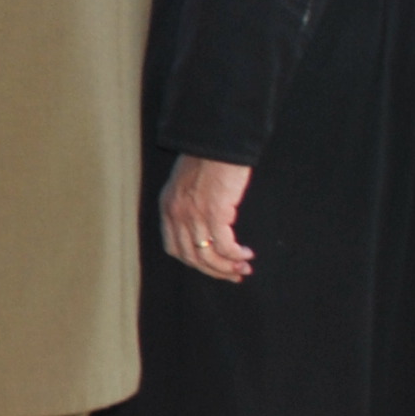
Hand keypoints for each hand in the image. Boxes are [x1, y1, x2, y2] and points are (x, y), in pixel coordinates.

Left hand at [159, 156, 255, 284]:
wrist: (218, 140)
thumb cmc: (208, 159)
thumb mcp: (187, 184)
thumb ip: (189, 205)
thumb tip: (205, 230)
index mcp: (168, 208)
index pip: (174, 248)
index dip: (195, 263)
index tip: (213, 268)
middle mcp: (176, 214)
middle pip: (191, 257)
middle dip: (214, 271)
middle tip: (234, 275)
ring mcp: (194, 214)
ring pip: (207, 255)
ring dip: (227, 267)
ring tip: (243, 267)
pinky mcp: (214, 211)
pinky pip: (224, 245)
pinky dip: (235, 255)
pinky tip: (246, 254)